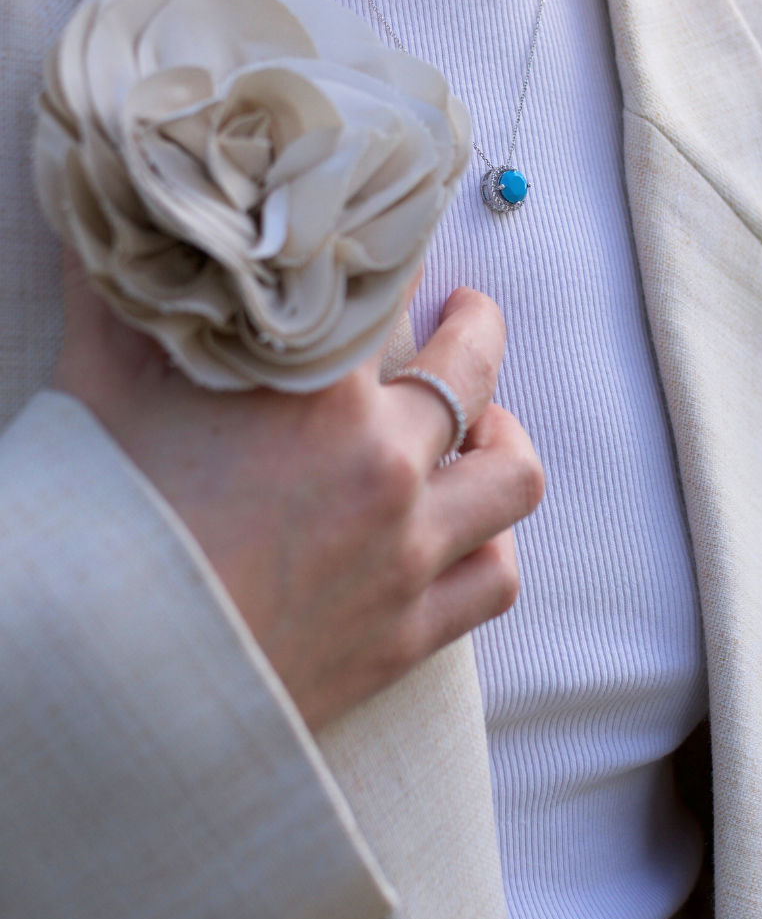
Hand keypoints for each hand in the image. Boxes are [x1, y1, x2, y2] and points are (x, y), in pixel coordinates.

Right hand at [53, 251, 543, 730]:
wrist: (94, 692)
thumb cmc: (90, 537)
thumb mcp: (94, 397)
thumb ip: (117, 305)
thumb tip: (107, 226)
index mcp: (317, 399)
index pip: (386, 294)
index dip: (394, 260)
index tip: (392, 248)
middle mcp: (383, 470)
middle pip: (473, 368)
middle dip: (475, 326)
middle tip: (463, 314)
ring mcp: (404, 556)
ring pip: (512, 476)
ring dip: (506, 440)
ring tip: (487, 425)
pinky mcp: (404, 635)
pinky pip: (495, 582)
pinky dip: (496, 548)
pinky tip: (470, 533)